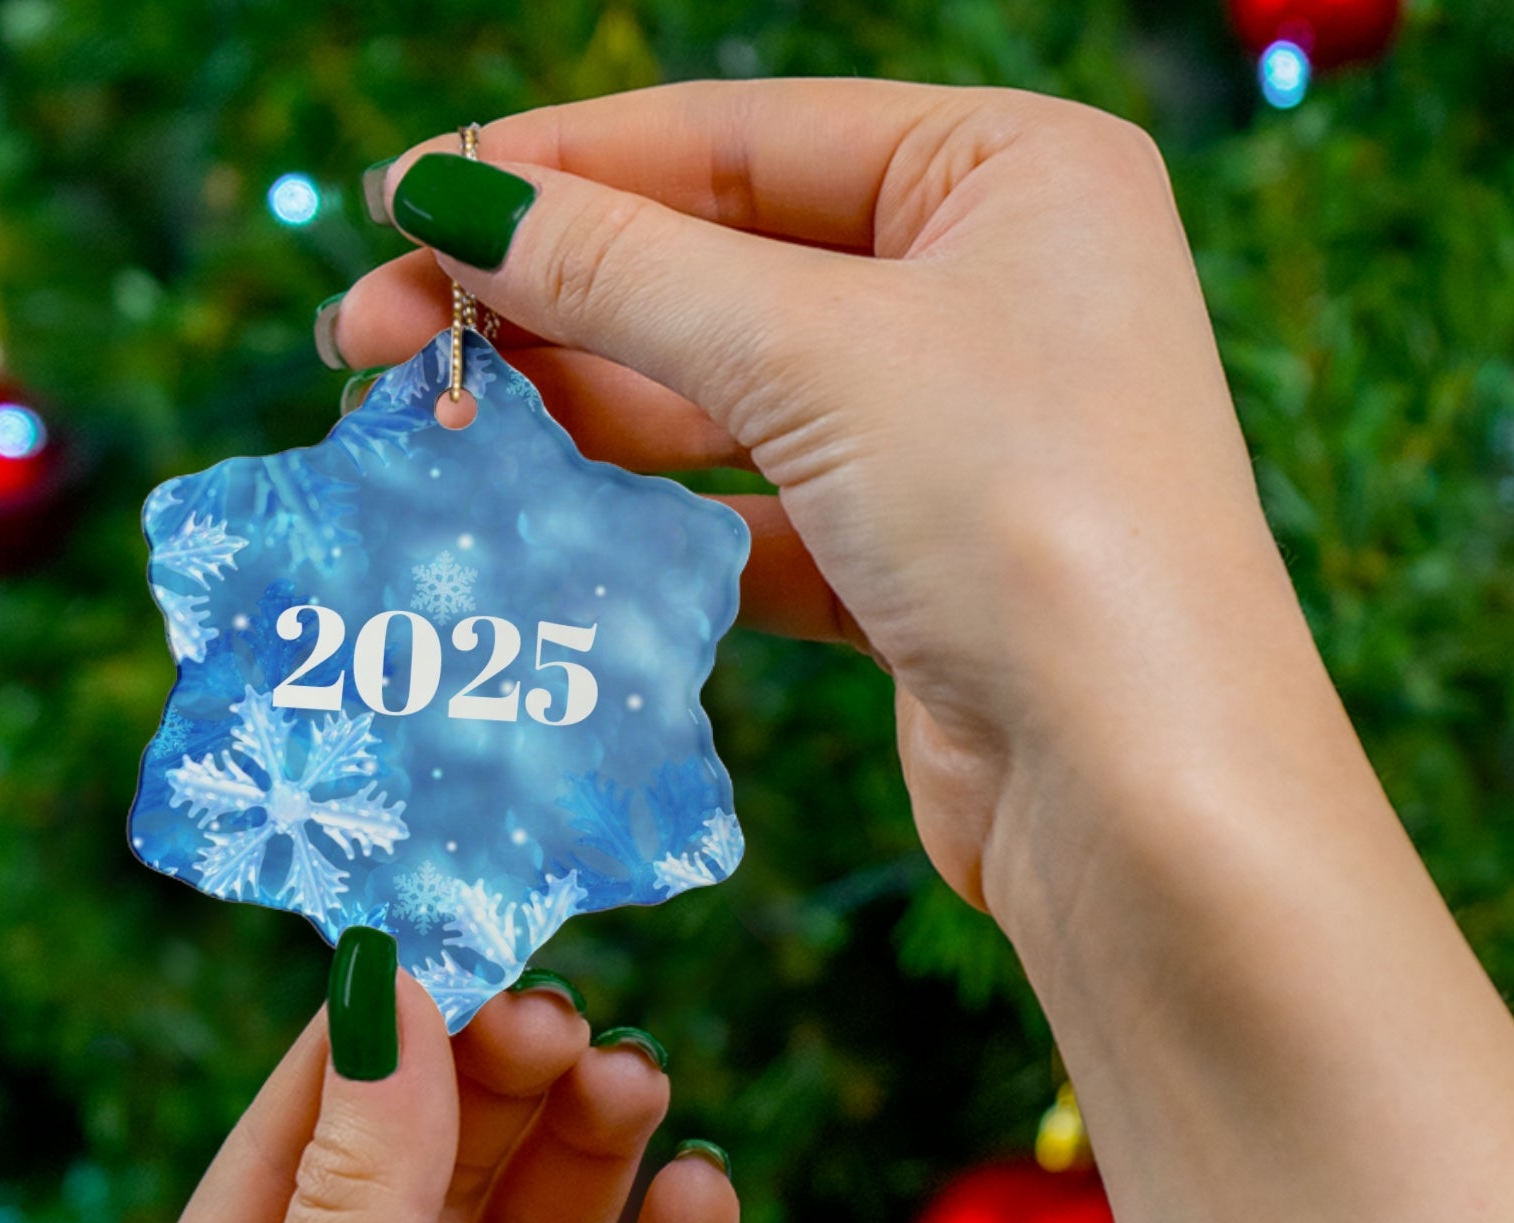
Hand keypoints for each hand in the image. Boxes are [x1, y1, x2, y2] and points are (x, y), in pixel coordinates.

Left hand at [93, 978, 735, 1222]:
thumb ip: (355, 1207)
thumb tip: (386, 998)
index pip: (296, 1150)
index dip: (375, 1041)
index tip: (455, 931)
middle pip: (432, 1187)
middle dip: (497, 1092)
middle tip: (571, 1012)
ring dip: (589, 1162)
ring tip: (640, 1077)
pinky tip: (704, 1197)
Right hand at [332, 81, 1284, 909]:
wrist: (1144, 794)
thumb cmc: (1029, 519)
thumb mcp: (815, 355)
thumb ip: (623, 271)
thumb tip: (447, 200)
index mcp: (1012, 172)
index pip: (738, 137)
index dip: (557, 168)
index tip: (400, 204)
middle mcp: (996, 289)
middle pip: (722, 265)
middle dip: (548, 300)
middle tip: (370, 341)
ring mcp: (960, 436)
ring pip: (731, 397)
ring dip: (586, 412)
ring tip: (436, 428)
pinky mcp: (923, 569)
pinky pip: (760, 516)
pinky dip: (659, 525)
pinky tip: (549, 528)